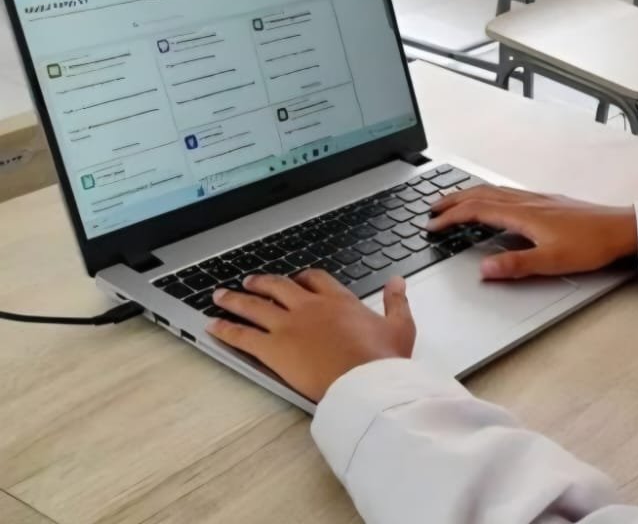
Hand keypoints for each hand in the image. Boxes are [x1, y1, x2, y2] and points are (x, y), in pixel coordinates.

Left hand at [205, 270, 415, 401]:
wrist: (366, 382)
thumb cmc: (383, 359)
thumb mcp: (400, 325)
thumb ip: (397, 300)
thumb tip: (397, 281)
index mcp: (339, 301)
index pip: (315, 279)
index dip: (303, 278)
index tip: (297, 280)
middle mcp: (309, 307)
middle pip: (278, 286)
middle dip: (261, 283)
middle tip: (249, 282)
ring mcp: (288, 326)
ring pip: (254, 305)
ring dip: (235, 299)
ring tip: (221, 296)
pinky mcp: (273, 348)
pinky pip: (242, 335)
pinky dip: (225, 329)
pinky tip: (212, 326)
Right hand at [429, 186, 637, 279]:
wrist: (621, 229)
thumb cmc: (591, 245)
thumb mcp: (551, 261)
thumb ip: (515, 265)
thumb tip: (484, 268)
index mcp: (523, 214)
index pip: (477, 211)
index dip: (451, 217)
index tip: (431, 224)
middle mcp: (527, 201)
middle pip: (481, 195)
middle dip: (453, 200)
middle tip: (432, 208)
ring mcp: (538, 199)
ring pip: (494, 191)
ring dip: (469, 195)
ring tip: (455, 201)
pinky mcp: (548, 201)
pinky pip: (508, 192)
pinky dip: (489, 195)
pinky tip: (495, 203)